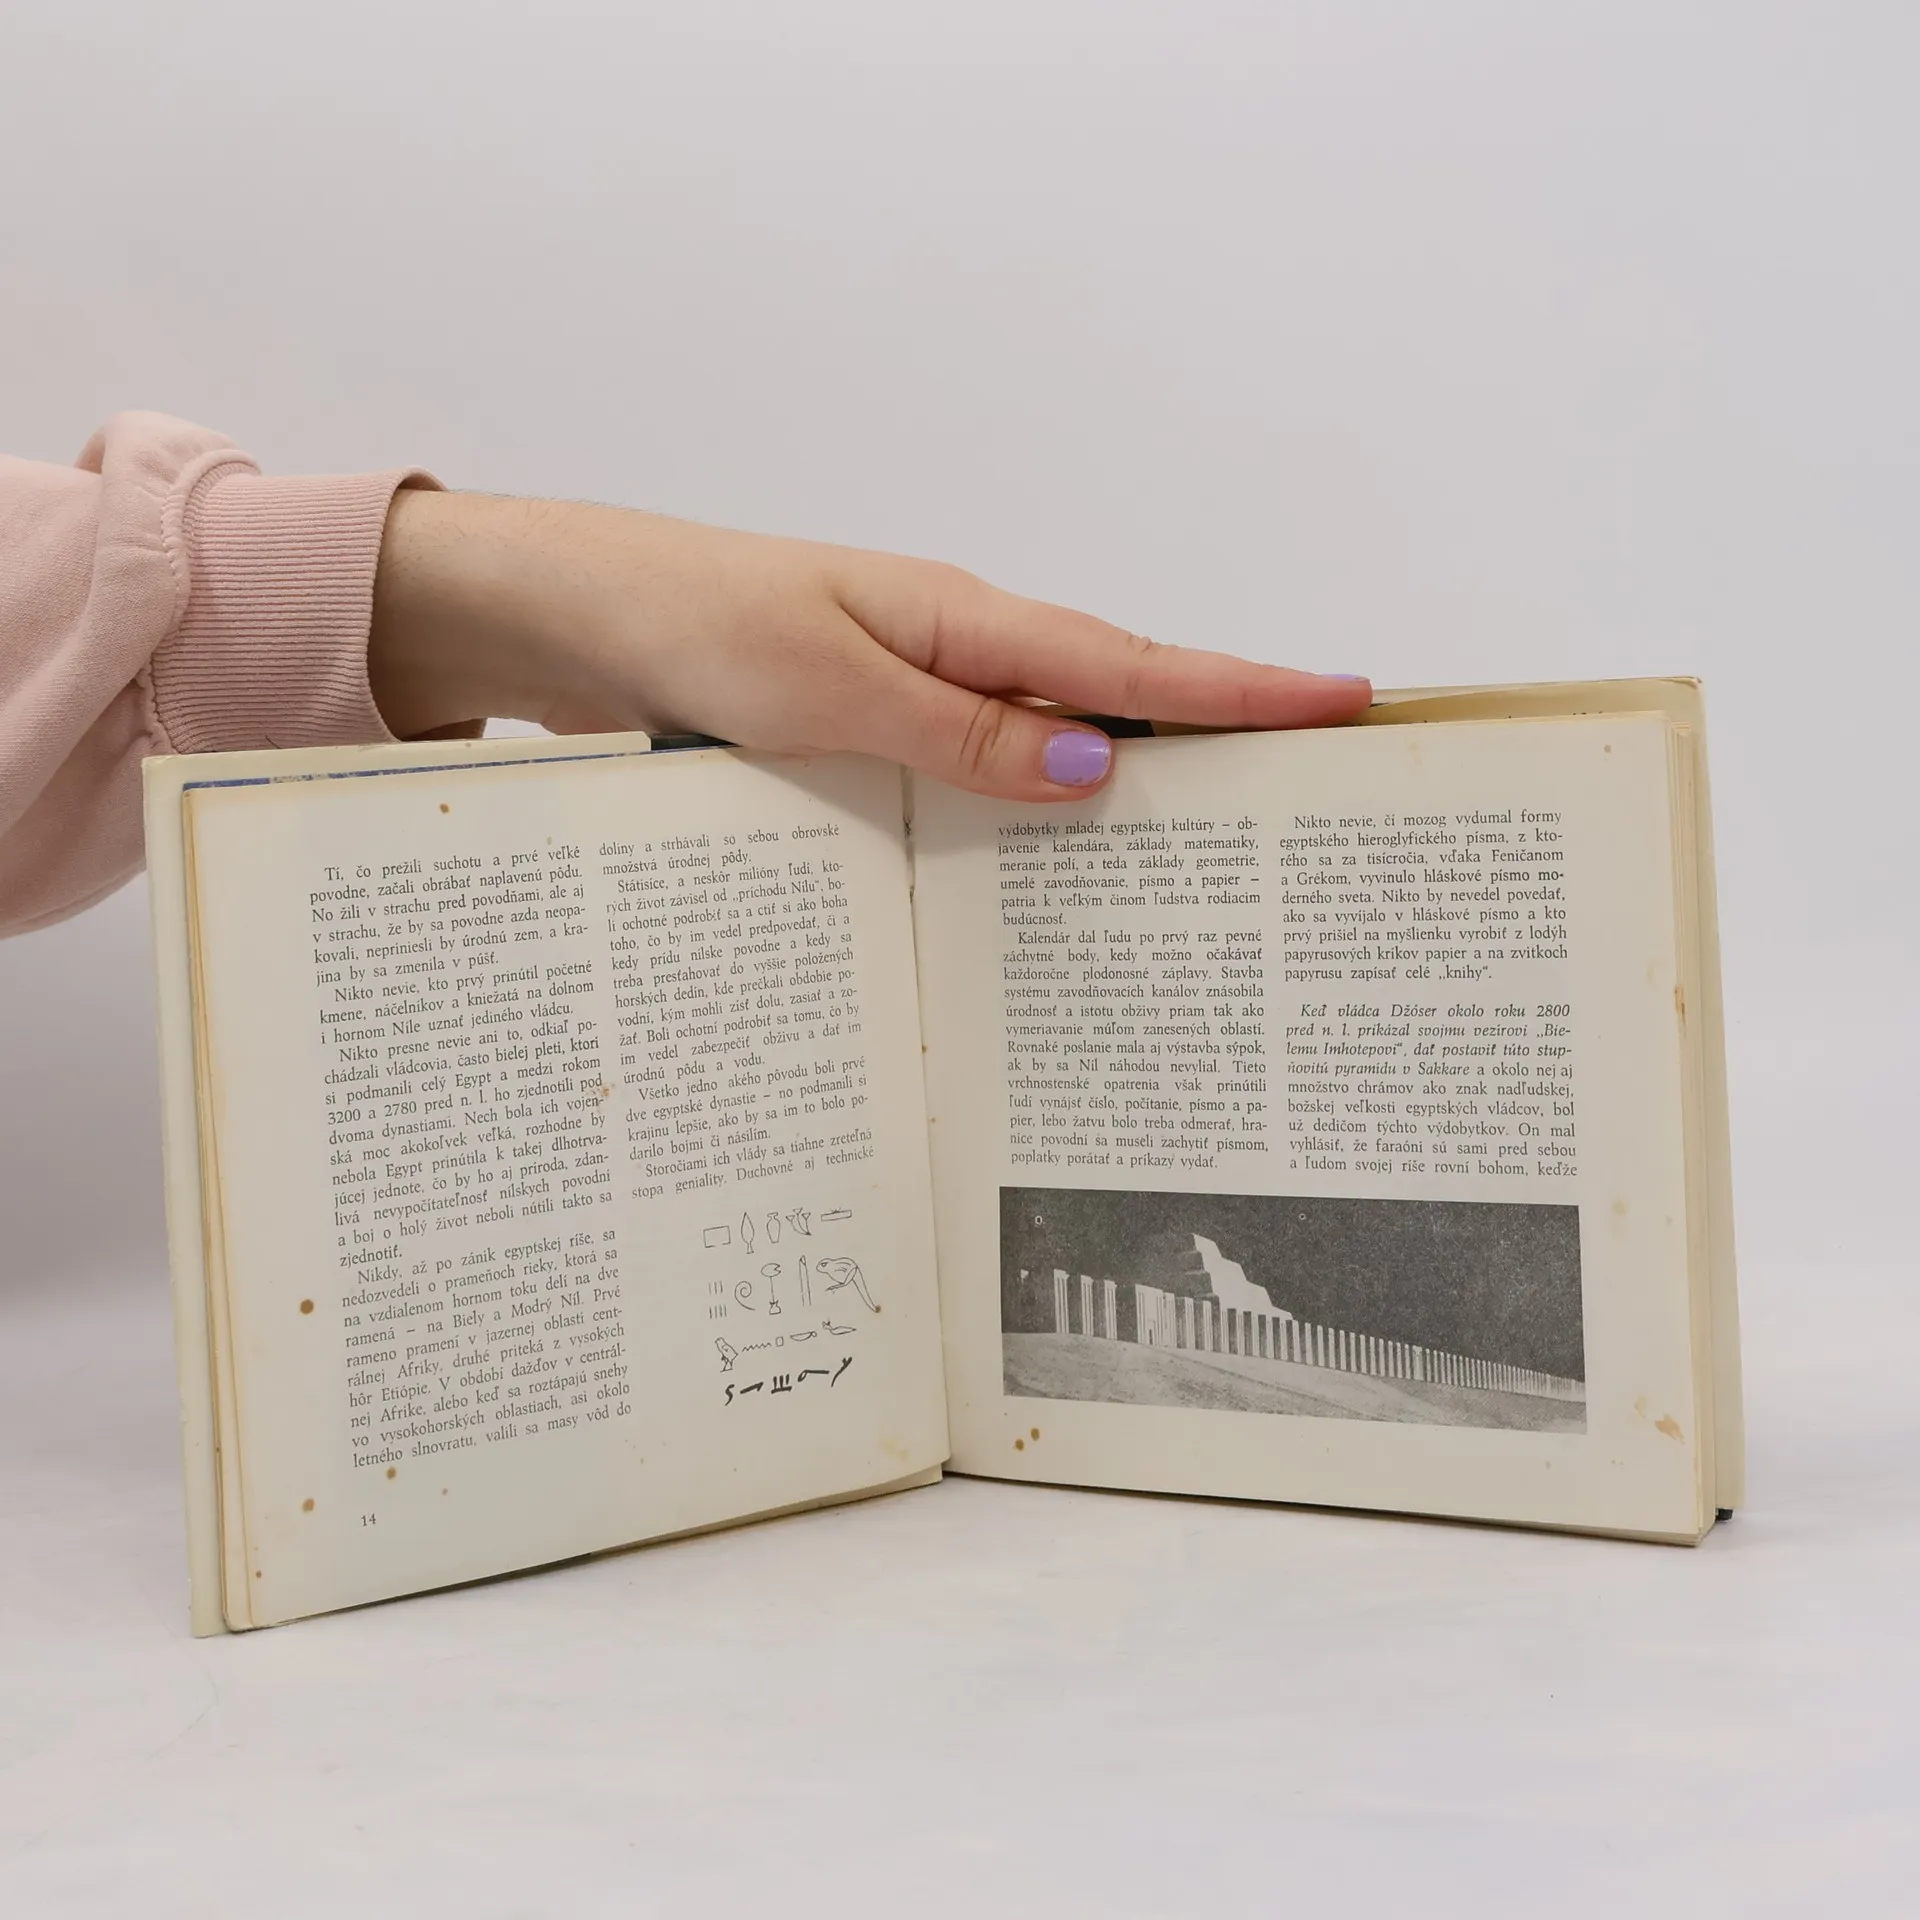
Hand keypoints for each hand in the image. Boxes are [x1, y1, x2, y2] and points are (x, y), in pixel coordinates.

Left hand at [369, 491, 1370, 797]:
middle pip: (1112, 695)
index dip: (1239, 690)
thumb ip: (959, 732)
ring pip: (1048, 737)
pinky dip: (1026, 801)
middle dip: (1217, 736)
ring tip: (1216, 840)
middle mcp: (953, 648)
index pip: (1128, 663)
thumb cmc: (690, 628)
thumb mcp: (828, 691)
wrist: (572, 611)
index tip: (1344, 702)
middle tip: (1316, 782)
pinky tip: (1045, 856)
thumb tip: (1093, 768)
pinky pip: (977, 763)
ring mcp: (914, 684)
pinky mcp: (871, 722)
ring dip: (1124, 779)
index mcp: (961, 620)